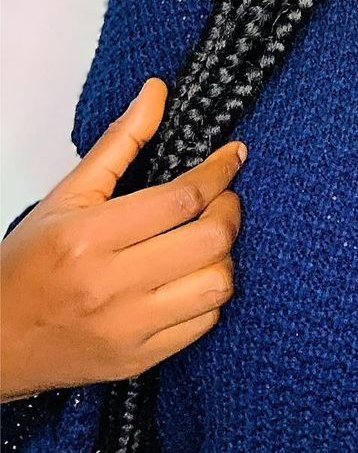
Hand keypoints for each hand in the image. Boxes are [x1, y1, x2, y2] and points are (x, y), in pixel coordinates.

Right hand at [0, 78, 246, 401]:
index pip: (181, 198)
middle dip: (230, 210)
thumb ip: (120, 142)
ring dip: (225, 255)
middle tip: (224, 197)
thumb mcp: (68, 196)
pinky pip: (205, 323)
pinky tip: (195, 275)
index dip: (219, 172)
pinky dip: (212, 294)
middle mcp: (111, 286)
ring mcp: (128, 329)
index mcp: (90, 238)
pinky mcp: (139, 360)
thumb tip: (157, 92)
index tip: (234, 155)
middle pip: (209, 240)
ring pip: (217, 285)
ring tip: (210, 237)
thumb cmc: (28, 265)